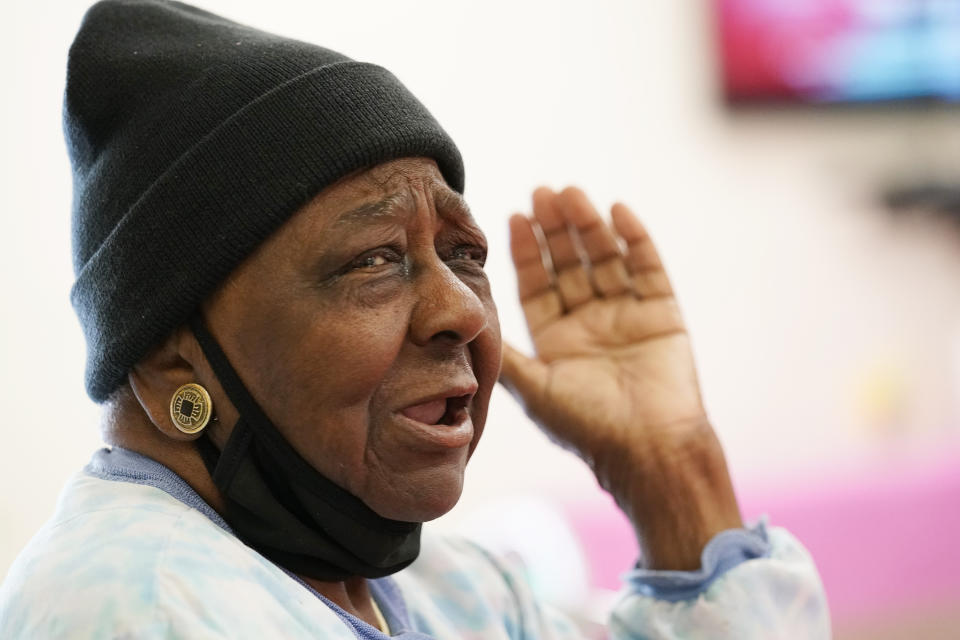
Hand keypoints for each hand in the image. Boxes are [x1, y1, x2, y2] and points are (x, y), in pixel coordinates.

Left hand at [499, 186, 741, 569]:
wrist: (652, 449)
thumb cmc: (589, 426)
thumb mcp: (535, 389)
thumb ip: (505, 354)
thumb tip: (463, 326)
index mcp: (556, 341)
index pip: (536, 285)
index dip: (525, 252)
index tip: (513, 217)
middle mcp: (589, 324)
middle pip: (568, 265)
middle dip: (554, 230)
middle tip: (541, 192)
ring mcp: (626, 316)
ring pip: (604, 258)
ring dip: (589, 225)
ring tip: (572, 194)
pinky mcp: (662, 314)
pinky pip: (647, 267)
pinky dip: (635, 239)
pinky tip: (617, 211)